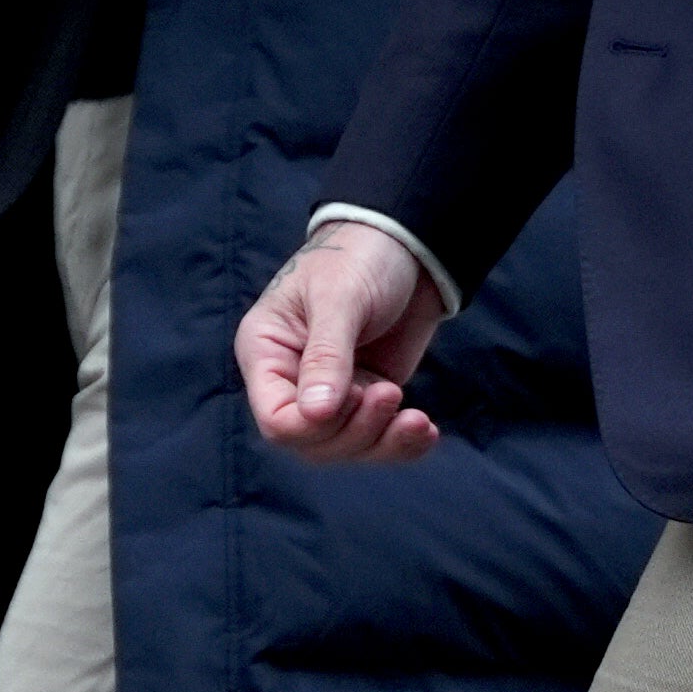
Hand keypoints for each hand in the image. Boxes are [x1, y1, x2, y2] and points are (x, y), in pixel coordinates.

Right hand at [239, 222, 449, 463]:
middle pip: (311, 442)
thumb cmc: (359, 257)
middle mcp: (292, 379)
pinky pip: (377, 437)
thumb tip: (316, 414)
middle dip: (356, 432)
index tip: (359, 395)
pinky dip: (401, 444)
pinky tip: (425, 432)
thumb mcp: (340, 299)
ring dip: (382, 442)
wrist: (407, 244)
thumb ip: (327, 355)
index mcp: (267, 351)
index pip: (276, 419)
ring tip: (417, 420)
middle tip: (390, 392)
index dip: (314, 426)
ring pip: (345, 447)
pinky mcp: (366, 394)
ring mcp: (331, 391)